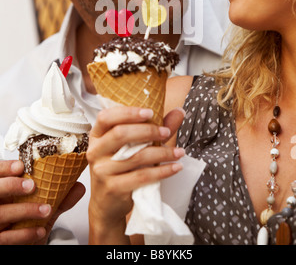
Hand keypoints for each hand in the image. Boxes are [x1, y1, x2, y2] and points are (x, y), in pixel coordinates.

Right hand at [0, 160, 85, 244]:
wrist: (24, 242)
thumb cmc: (28, 219)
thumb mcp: (43, 205)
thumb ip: (59, 196)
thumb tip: (79, 186)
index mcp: (3, 187)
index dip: (6, 167)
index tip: (21, 166)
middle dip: (12, 185)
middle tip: (32, 185)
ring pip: (2, 214)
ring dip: (26, 210)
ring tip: (47, 209)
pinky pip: (7, 237)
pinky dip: (26, 233)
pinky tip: (41, 230)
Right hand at [87, 106, 184, 243]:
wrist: (107, 204)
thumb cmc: (121, 168)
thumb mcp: (131, 146)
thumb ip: (154, 127)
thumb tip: (179, 111)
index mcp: (97, 135)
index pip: (106, 117)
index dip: (128, 112)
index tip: (150, 112)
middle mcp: (95, 151)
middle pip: (120, 134)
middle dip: (148, 131)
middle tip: (166, 132)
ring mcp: (102, 170)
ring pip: (135, 156)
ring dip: (162, 153)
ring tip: (179, 152)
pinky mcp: (112, 188)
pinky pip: (141, 176)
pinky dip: (162, 171)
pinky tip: (175, 167)